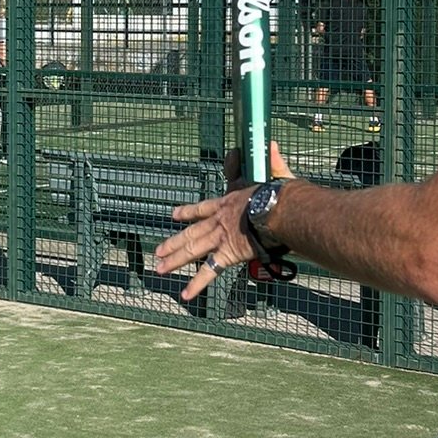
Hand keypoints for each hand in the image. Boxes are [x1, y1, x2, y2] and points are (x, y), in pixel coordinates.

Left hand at [154, 141, 295, 300]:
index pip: (202, 208)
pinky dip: (197, 284)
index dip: (187, 212)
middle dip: (172, 243)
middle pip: (190, 232)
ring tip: (159, 268)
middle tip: (157, 251)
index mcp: (227, 203)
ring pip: (192, 250)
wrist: (279, 209)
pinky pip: (210, 272)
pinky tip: (185, 294)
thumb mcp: (271, 174)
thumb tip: (270, 143)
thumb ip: (270, 160)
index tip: (174, 215)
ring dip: (174, 260)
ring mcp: (219, 237)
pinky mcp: (227, 253)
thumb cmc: (280, 193)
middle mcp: (218, 221)